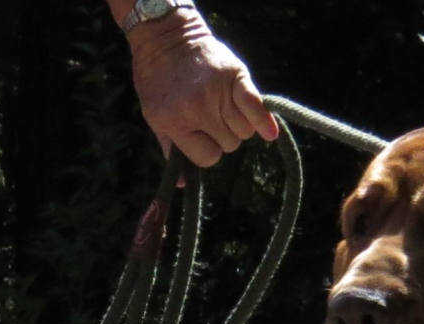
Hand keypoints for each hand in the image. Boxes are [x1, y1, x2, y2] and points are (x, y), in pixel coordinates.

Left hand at [126, 10, 277, 168]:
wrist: (166, 39)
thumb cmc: (158, 82)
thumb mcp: (154, 116)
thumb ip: (170, 149)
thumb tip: (184, 183)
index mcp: (176, 122)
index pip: (208, 158)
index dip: (207, 150)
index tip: (201, 137)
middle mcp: (198, 108)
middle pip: (229, 145)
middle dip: (222, 137)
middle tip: (211, 118)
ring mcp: (218, 92)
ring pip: (244, 131)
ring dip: (239, 127)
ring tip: (225, 110)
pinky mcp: (236, 76)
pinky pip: (256, 108)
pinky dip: (264, 121)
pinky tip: (269, 132)